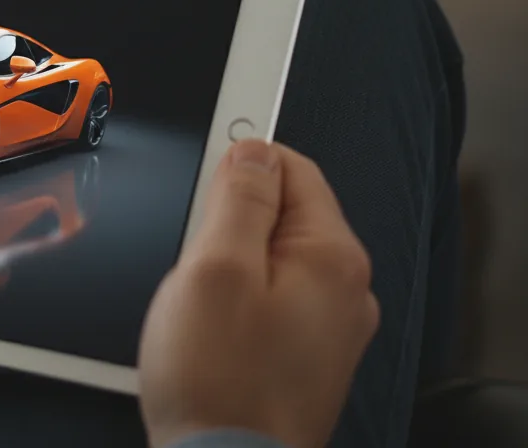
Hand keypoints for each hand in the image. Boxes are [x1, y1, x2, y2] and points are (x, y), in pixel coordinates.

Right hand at [138, 140, 379, 447]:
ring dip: (226, 266)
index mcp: (331, 258)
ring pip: (269, 260)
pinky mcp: (303, 358)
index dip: (238, 161)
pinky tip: (205, 330)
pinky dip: (233, 303)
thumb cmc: (218, 382)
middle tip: (189, 257)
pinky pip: (268, 302)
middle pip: (280, 215)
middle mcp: (344, 291)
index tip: (201, 169)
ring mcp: (327, 329)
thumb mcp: (213, 268)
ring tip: (194, 303)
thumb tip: (253, 151)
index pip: (291, 168)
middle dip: (226, 222)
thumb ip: (238, 200)